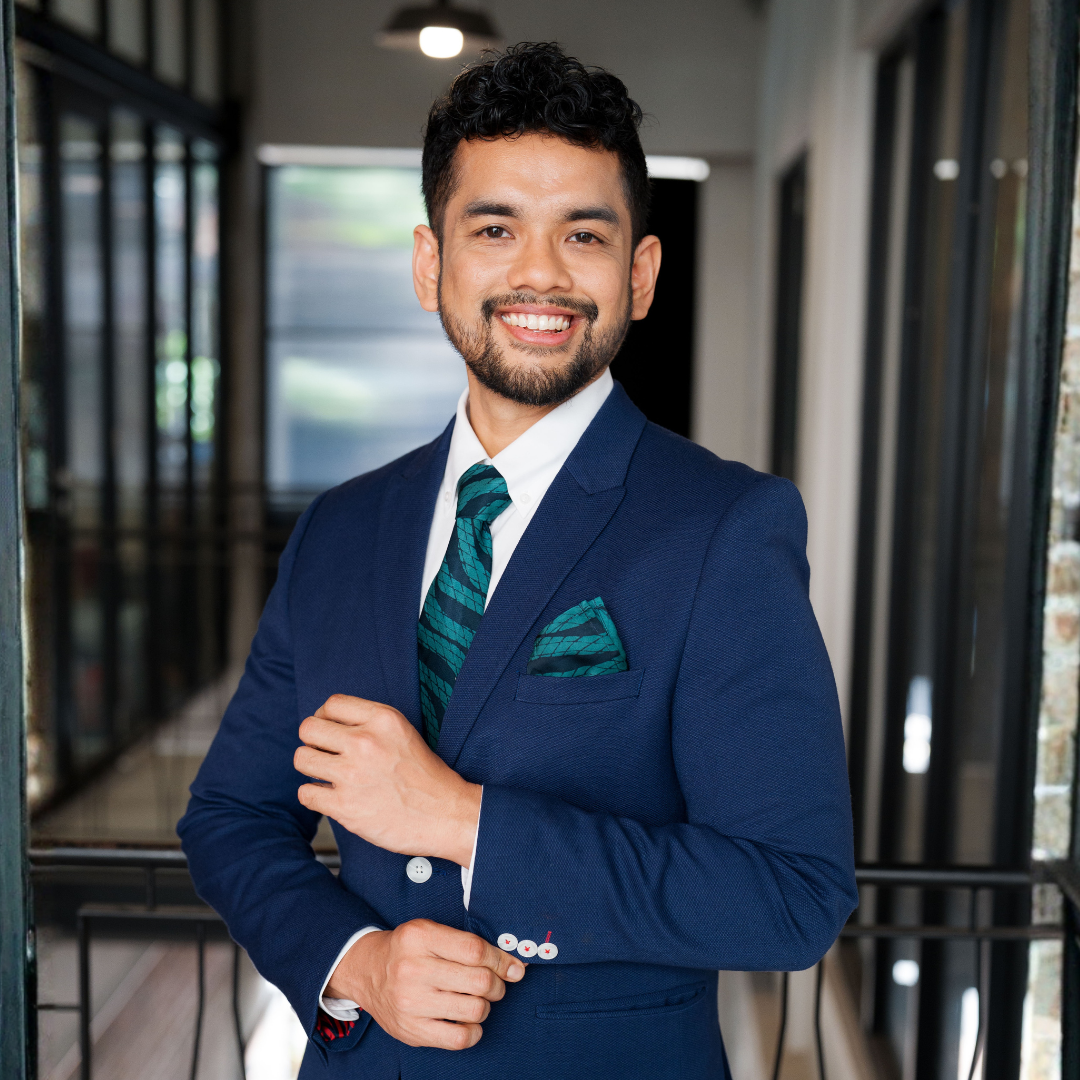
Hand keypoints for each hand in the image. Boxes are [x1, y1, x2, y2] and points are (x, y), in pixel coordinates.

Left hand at [294, 694, 481, 865]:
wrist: (445, 814)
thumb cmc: (425, 775)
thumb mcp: (403, 732)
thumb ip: (369, 723)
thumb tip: (328, 723)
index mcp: (382, 719)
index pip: (331, 704)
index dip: (325, 718)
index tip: (328, 731)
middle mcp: (365, 742)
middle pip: (308, 728)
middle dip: (313, 741)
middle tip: (325, 754)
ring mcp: (352, 775)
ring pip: (301, 759)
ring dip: (311, 768)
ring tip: (326, 775)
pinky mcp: (345, 806)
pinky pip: (305, 793)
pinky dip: (315, 796)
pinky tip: (331, 796)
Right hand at [326, 920, 524, 1049]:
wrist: (367, 971)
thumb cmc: (408, 950)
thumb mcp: (431, 931)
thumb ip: (469, 944)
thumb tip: (515, 966)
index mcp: (420, 937)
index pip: (476, 950)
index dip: (501, 960)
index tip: (512, 967)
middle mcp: (413, 969)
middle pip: (479, 981)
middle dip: (497, 984)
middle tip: (493, 984)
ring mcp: (410, 1002)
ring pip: (475, 1009)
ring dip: (485, 1006)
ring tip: (476, 999)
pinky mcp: (411, 1030)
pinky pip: (459, 1038)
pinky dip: (473, 1031)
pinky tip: (468, 1020)